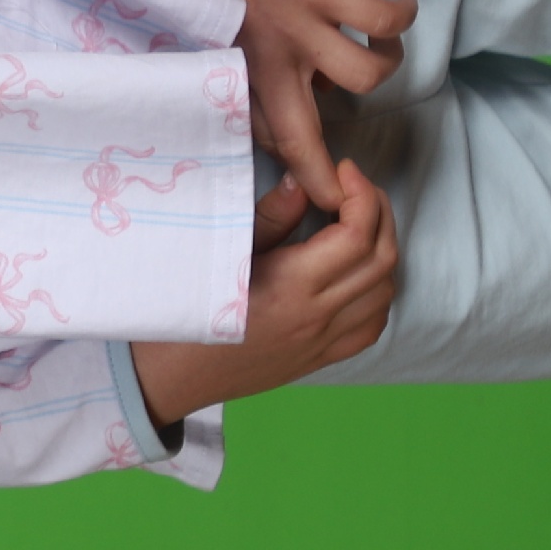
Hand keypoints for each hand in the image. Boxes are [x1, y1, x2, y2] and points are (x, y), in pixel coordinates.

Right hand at [128, 160, 403, 425]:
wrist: (166, 378)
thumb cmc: (181, 313)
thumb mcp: (218, 254)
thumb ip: (268, 218)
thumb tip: (302, 182)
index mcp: (290, 287)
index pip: (356, 236)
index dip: (362, 196)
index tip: (345, 171)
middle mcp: (316, 317)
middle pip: (381, 260)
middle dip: (379, 212)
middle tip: (355, 187)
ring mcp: (322, 342)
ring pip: (384, 292)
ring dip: (383, 250)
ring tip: (359, 222)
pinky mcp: (320, 358)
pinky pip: (372, 326)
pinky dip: (378, 293)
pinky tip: (358, 273)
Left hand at [152, 0, 417, 208]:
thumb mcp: (213, 21)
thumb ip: (249, 54)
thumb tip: (301, 74)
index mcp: (237, 68)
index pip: (267, 135)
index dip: (293, 163)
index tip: (308, 181)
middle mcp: (267, 57)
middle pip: (303, 137)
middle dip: (328, 179)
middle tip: (348, 198)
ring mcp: (297, 23)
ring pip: (364, 78)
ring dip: (384, 67)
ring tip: (383, 47)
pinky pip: (381, 20)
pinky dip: (401, 17)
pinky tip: (402, 6)